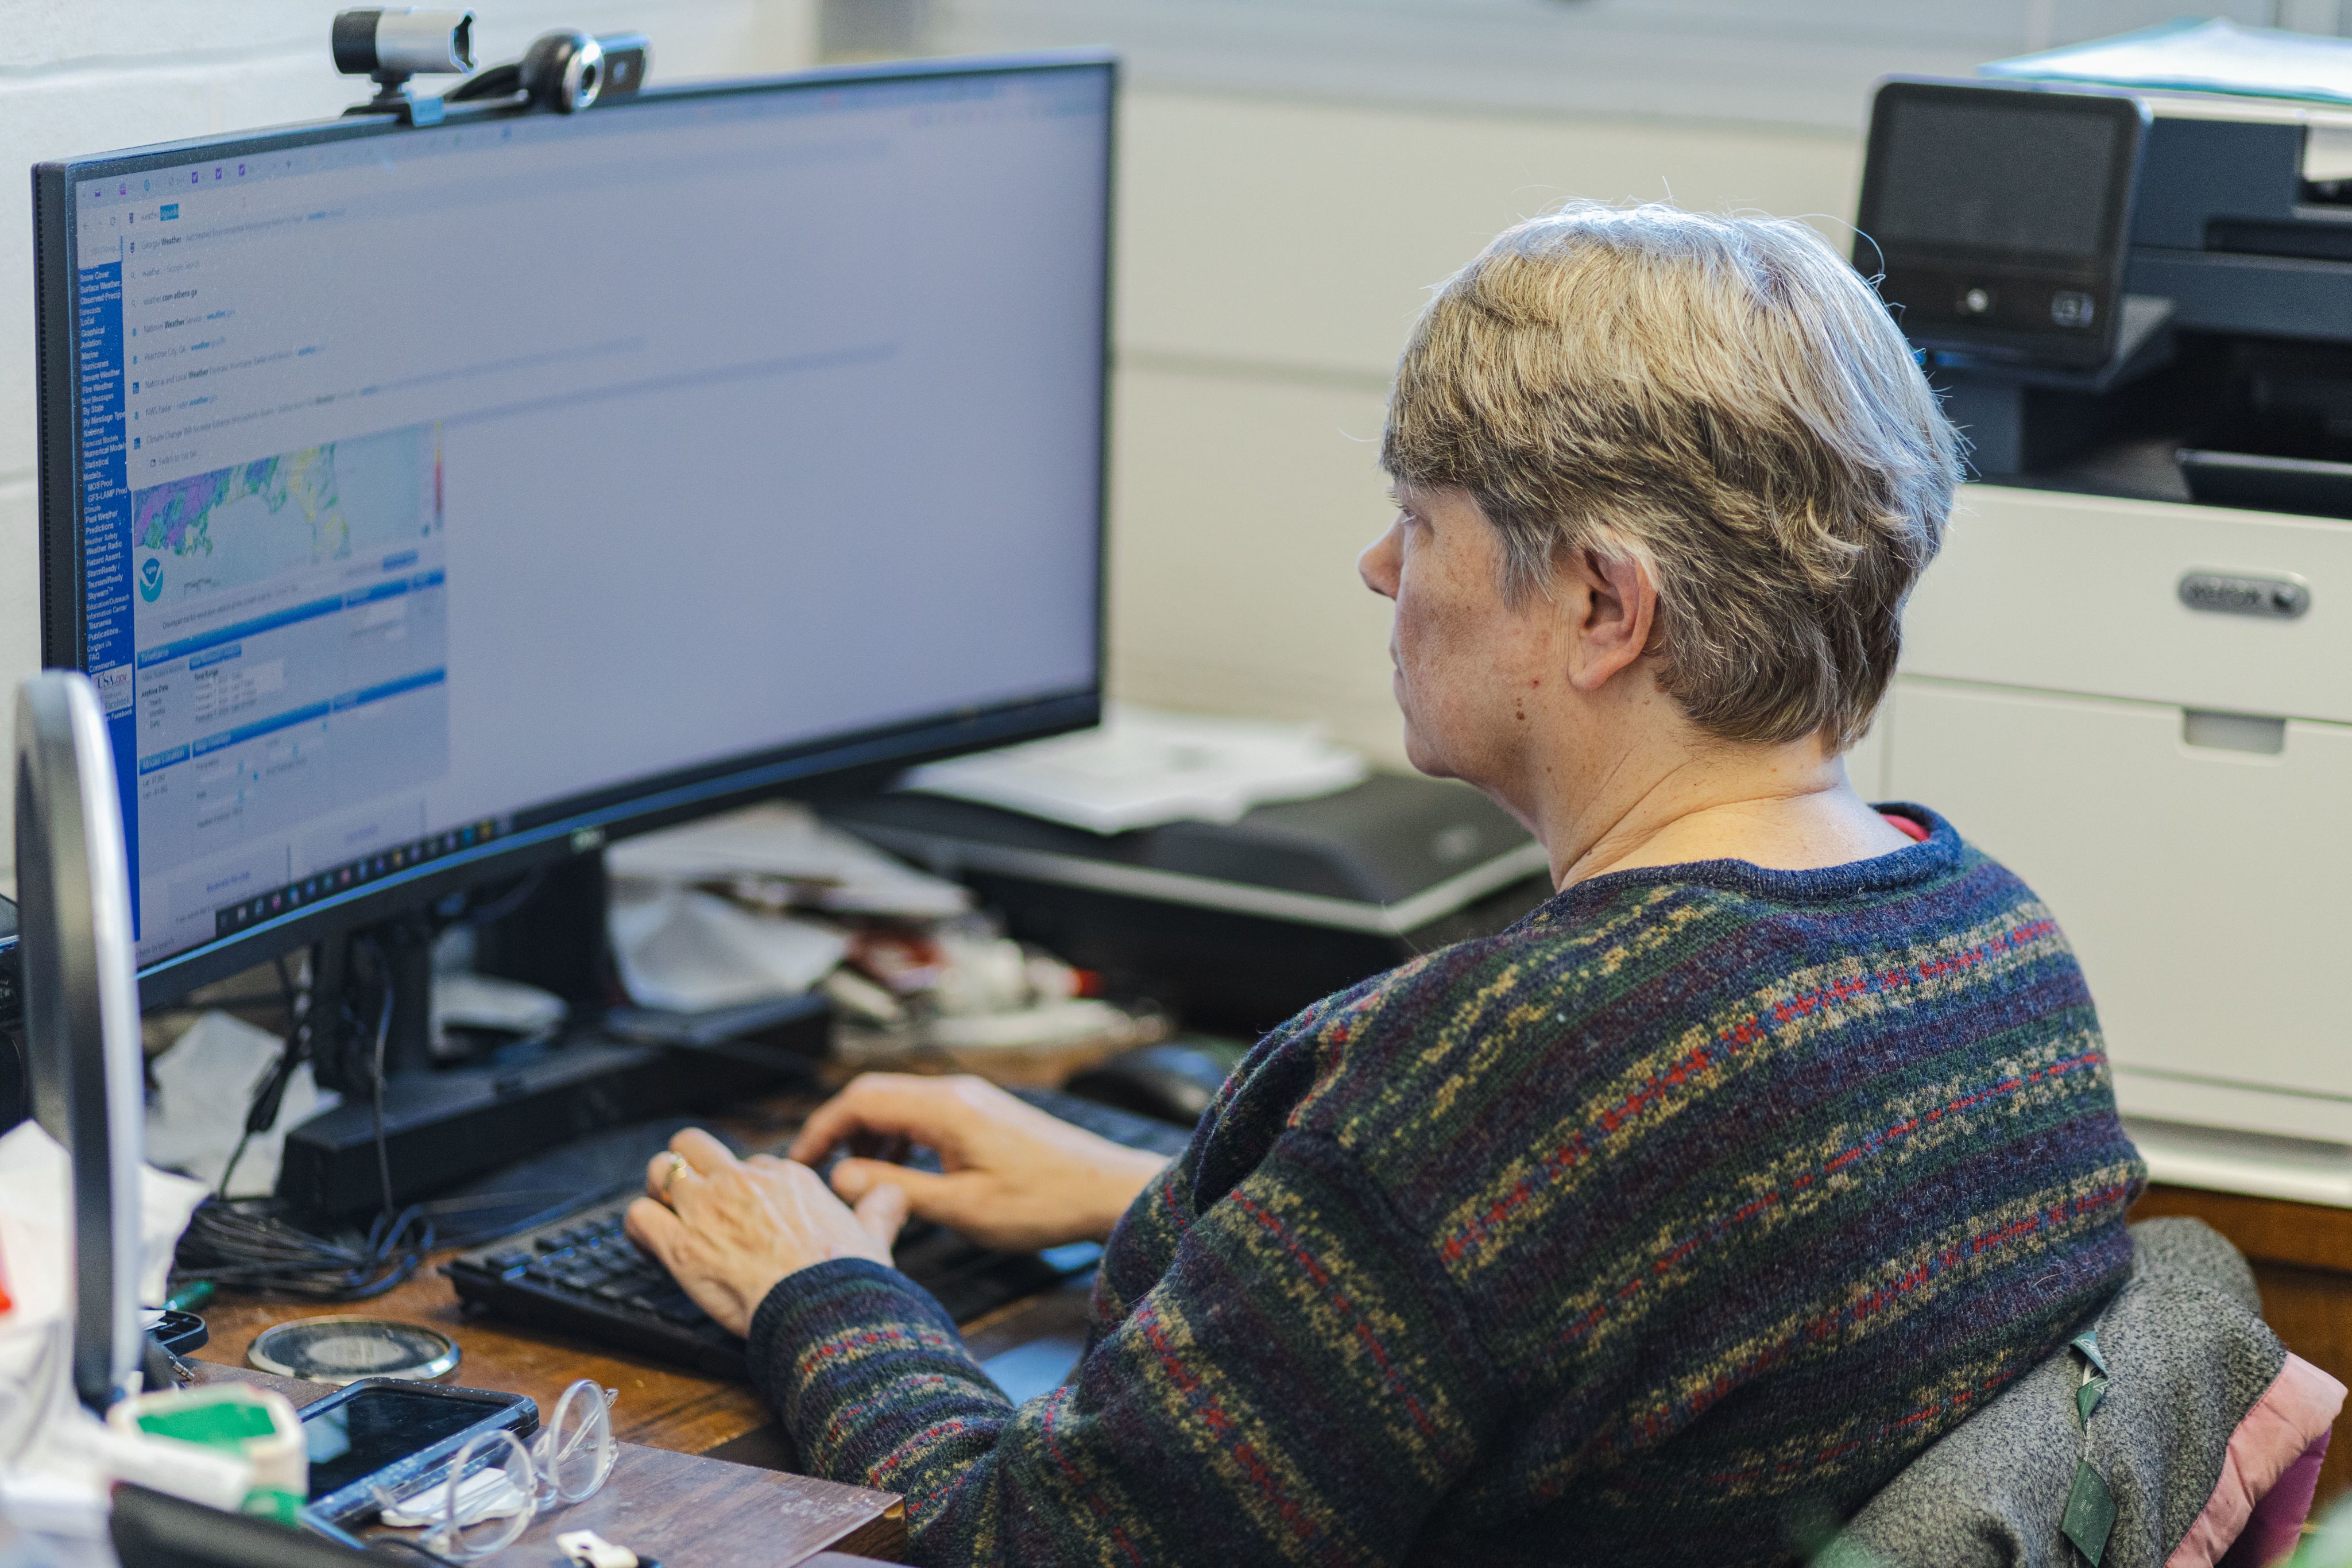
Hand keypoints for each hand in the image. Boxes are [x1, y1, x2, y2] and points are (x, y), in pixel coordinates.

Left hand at [624, 1128, 908, 1337]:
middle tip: (691, 1199)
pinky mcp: (680, 1244)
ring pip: (660, 1169)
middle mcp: (742, 1182)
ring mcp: (707, 1209)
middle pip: (693, 1145)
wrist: (822, 1307)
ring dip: (659, 1191)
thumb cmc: (848, 1278)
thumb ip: (880, 1208)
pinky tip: (649, 1243)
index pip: (750, 1162)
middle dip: (688, 1167)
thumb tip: (894, 1193)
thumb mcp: (874, 1234)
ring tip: (665, 1215)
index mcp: (786, 1177)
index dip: (743, 1187)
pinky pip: (637, 1216)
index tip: (745, 1212)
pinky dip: (638, 1228)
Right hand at [790, 1073, 1173, 1252]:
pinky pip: (925, 1113)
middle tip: (816, 1172)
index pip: (859, 1099)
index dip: (819, 1128)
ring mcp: (972, 1098)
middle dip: (838, 1128)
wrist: (1105, 1189)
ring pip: (899, 1103)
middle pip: (874, 1093)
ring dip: (869, 1134)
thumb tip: (841, 1176)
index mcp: (945, 1107)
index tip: (797, 1163)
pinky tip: (899, 1172)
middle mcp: (955, 1091)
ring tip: (854, 1178)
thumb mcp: (961, 1206)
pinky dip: (900, 1136)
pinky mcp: (984, 1112)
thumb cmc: (1042, 1202)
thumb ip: (897, 1188)